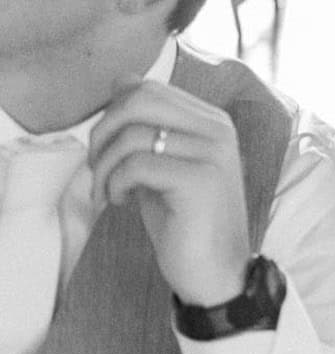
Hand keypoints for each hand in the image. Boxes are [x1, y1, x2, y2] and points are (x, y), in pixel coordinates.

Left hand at [87, 79, 250, 307]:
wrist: (216, 271)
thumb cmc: (184, 221)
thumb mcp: (162, 166)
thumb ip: (149, 126)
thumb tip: (121, 81)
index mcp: (212, 121)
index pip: (148, 89)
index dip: (112, 115)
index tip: (107, 152)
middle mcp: (218, 129)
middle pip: (140, 99)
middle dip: (103, 132)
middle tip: (97, 169)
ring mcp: (213, 153)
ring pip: (133, 134)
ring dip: (103, 167)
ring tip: (107, 193)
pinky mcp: (200, 180)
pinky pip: (137, 165)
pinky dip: (114, 185)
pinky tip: (121, 203)